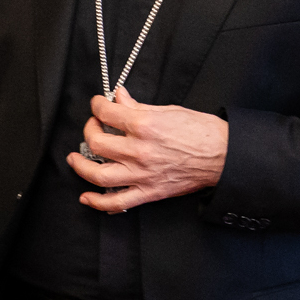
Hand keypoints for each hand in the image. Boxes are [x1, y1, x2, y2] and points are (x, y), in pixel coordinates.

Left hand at [69, 86, 226, 209]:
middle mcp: (139, 150)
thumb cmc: (202, 131)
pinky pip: (117, 202)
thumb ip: (138, 106)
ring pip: (98, 174)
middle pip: (97, 142)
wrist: (224, 156)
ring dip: (81, 166)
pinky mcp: (149, 192)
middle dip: (89, 130)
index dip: (97, 105)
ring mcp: (142, 174)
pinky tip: (87, 197)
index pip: (107, 113)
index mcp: (145, 125)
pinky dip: (98, 202)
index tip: (98, 105)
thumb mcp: (168, 110)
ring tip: (75, 158)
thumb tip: (120, 97)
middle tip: (93, 126)